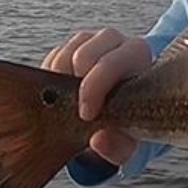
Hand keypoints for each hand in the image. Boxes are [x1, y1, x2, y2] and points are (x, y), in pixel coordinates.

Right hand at [42, 28, 151, 165]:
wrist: (124, 111)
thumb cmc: (133, 120)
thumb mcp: (131, 140)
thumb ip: (119, 146)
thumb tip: (98, 140)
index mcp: (137, 55)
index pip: (115, 60)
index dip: (96, 85)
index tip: (87, 115)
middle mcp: (115, 42)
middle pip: (85, 54)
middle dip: (75, 85)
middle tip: (74, 111)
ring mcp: (91, 41)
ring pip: (65, 54)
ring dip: (60, 82)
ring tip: (66, 105)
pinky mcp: (70, 47)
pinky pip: (52, 57)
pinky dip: (49, 77)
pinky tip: (57, 97)